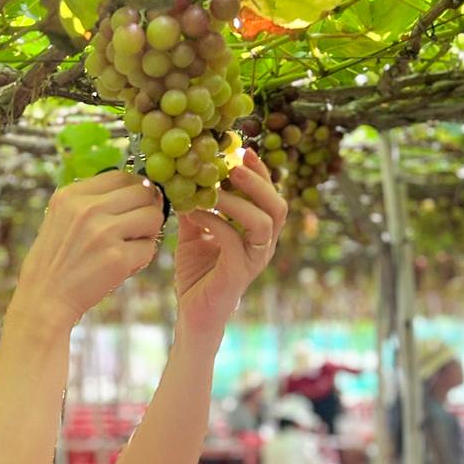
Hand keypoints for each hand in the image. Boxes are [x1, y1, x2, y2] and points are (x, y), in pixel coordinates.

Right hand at [12, 170, 164, 333]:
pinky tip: (122, 265)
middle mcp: (87, 209)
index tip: (134, 205)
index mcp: (71, 195)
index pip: (122, 176)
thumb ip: (91, 201)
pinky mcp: (117, 258)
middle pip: (143, 193)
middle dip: (146, 210)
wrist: (44, 299)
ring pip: (153, 217)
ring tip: (129, 246)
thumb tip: (140, 188)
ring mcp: (103, 232)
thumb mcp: (61, 218)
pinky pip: (149, 248)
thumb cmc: (56, 261)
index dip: (135, 190)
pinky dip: (141, 258)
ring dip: (148, 233)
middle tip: (137, 228)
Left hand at [173, 149, 286, 336]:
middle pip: (278, 206)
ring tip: (215, 187)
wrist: (192, 314)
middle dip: (259, 181)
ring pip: (262, 223)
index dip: (261, 173)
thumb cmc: (197, 274)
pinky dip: (215, 221)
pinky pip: (233, 240)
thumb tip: (185, 178)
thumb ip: (196, 208)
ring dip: (239, 200)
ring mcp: (254, 260)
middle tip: (234, 164)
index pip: (270, 196)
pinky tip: (195, 212)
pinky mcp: (238, 273)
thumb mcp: (194, 234)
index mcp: (257, 232)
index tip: (243, 150)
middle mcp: (263, 245)